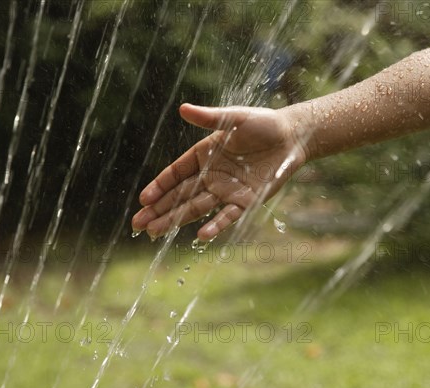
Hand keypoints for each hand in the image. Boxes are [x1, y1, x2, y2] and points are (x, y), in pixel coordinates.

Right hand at [131, 103, 306, 240]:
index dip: (159, 186)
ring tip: (154, 233)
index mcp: (203, 155)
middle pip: (179, 195)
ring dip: (175, 220)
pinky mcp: (245, 200)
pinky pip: (228, 215)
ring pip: (196, 208)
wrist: (291, 136)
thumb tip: (183, 108)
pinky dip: (215, 225)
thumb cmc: (262, 123)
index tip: (143, 200)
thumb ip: (209, 118)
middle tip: (138, 224)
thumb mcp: (234, 118)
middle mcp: (211, 175)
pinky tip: (200, 236)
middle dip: (158, 210)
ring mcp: (226, 190)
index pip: (175, 174)